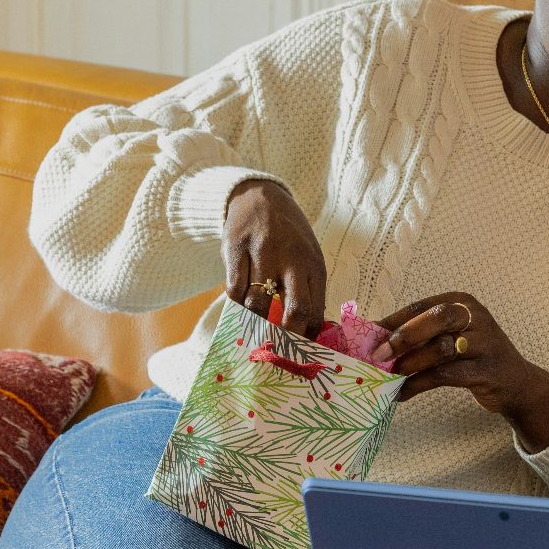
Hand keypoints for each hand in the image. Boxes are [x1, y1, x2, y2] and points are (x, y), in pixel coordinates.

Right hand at [222, 178, 325, 336]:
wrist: (260, 196)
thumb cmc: (288, 237)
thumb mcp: (308, 257)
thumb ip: (310, 291)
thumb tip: (312, 333)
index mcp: (314, 264)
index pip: (315, 309)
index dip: (307, 336)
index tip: (298, 352)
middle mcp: (292, 258)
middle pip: (294, 309)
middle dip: (286, 336)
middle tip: (275, 349)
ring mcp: (263, 252)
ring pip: (258, 303)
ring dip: (254, 322)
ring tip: (253, 330)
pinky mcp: (236, 248)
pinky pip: (233, 289)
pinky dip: (235, 304)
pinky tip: (238, 307)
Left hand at [380, 292, 548, 451]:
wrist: (517, 384)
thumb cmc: (475, 357)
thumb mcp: (453, 337)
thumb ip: (422, 335)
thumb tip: (376, 340)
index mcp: (463, 302)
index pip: (423, 305)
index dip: (394, 319)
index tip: (369, 334)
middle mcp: (476, 317)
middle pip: (438, 318)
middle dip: (404, 336)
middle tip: (379, 355)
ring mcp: (485, 343)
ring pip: (442, 348)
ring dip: (411, 363)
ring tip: (391, 376)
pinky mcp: (487, 371)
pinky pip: (446, 375)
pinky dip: (419, 384)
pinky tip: (403, 393)